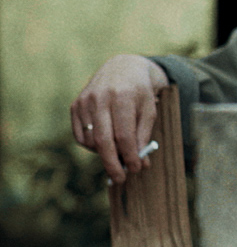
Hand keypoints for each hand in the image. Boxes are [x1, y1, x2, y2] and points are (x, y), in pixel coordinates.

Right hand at [70, 55, 169, 183]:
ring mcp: (85, 102)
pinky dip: (92, 146)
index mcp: (123, 97)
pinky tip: (105, 145)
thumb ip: (144, 135)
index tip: (137, 168)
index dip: (130, 155)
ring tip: (118, 156)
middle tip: (120, 178)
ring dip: (104, 154)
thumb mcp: (150, 110)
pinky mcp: (75, 106)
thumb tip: (140, 162)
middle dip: (112, 163)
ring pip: (91, 139)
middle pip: (103, 140)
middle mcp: (100, 98)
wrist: (121, 68)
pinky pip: (80, 135)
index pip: (124, 135)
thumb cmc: (140, 93)